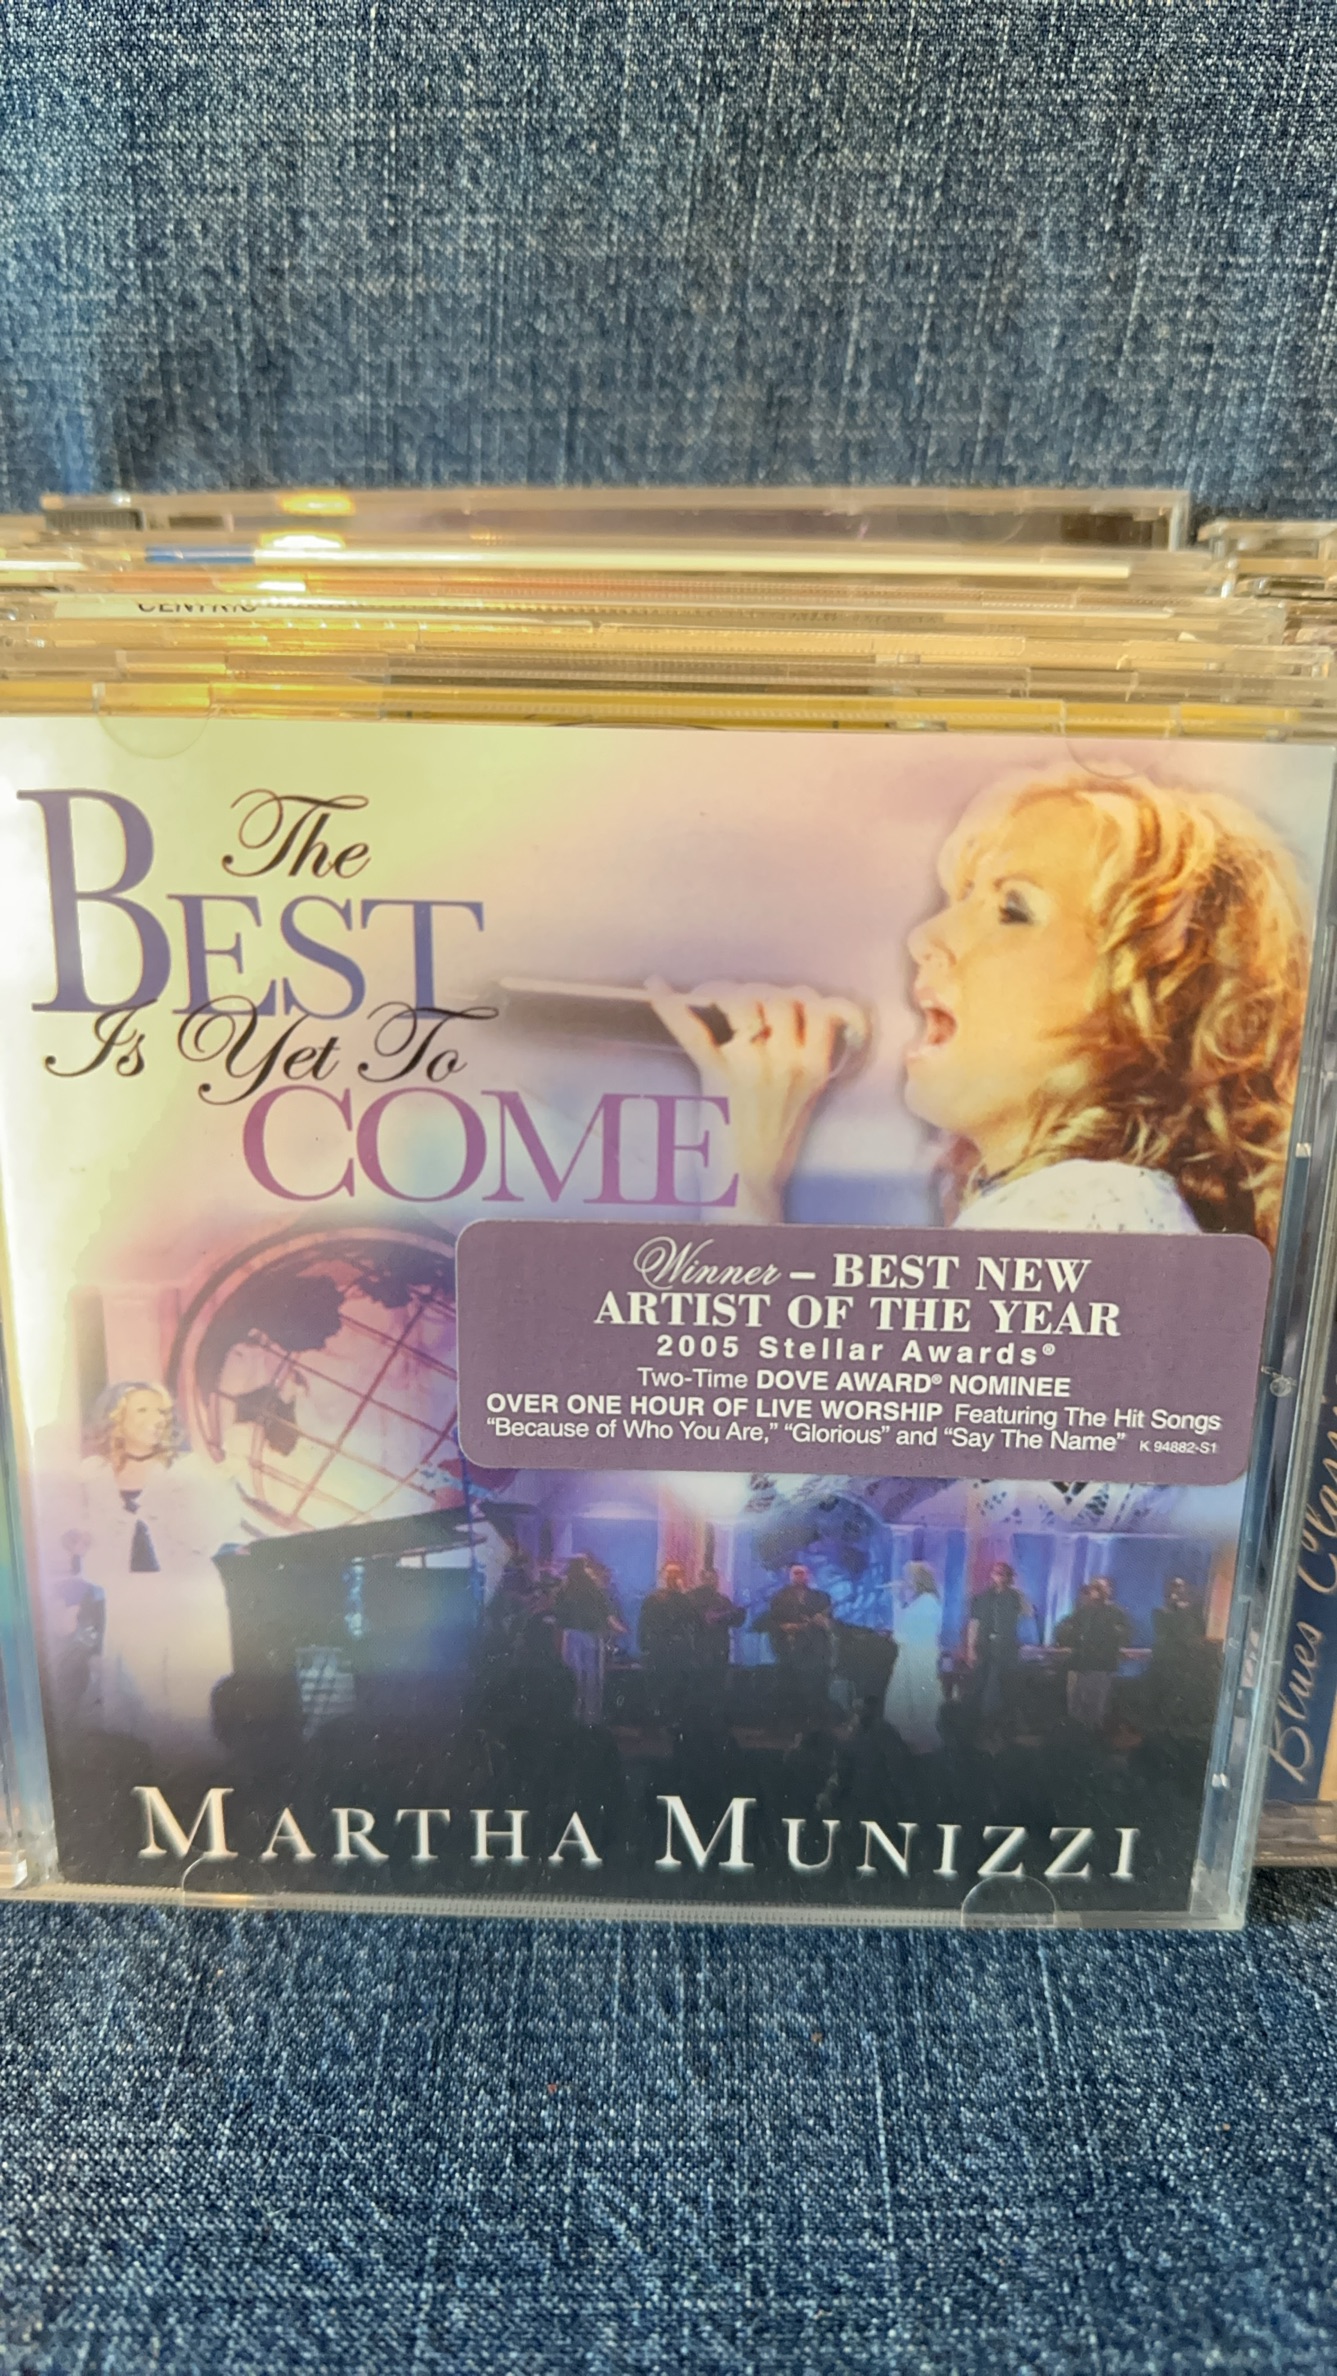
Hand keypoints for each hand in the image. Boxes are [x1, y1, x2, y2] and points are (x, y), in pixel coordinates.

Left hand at [646, 977, 869, 1221]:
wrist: (750, 1186)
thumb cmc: (775, 1144)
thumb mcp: (808, 1097)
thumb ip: (805, 1058)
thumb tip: (792, 1014)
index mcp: (814, 1069)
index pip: (820, 1007)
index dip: (802, 997)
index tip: (786, 1003)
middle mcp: (788, 1063)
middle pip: (780, 997)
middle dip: (761, 993)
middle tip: (743, 1005)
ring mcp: (752, 1067)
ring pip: (743, 1001)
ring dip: (728, 993)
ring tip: (716, 1001)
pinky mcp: (717, 1077)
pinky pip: (692, 1031)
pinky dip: (669, 1005)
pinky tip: (656, 987)